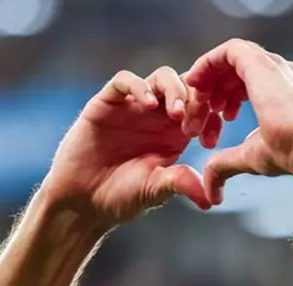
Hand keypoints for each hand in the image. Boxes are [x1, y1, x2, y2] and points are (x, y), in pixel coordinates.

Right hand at [42, 66, 223, 227]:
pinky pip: (125, 81)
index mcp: (174, 133)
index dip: (210, 116)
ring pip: (161, 78)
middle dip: (196, 99)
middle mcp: (157, 116)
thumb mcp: (155, 190)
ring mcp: (133, 106)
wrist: (82, 201)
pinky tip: (148, 104)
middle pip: (187, 86)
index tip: (209, 138)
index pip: (202, 108)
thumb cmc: (119, 197)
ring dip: (174, 89)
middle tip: (194, 123)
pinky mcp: (106, 103)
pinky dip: (139, 86)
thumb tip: (210, 199)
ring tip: (176, 113)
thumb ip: (180, 183)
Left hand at [185, 40, 292, 204]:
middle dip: (211, 97)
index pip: (243, 86)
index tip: (211, 127)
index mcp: (279, 92)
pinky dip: (206, 64)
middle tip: (199, 122)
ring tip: (198, 107)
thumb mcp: (249, 158)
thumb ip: (226, 166)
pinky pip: (226, 52)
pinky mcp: (257, 61)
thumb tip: (212, 191)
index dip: (222, 104)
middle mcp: (276, 74)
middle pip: (233, 74)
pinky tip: (195, 84)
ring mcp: (269, 65)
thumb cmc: (289, 152)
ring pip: (228, 61)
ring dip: (207, 83)